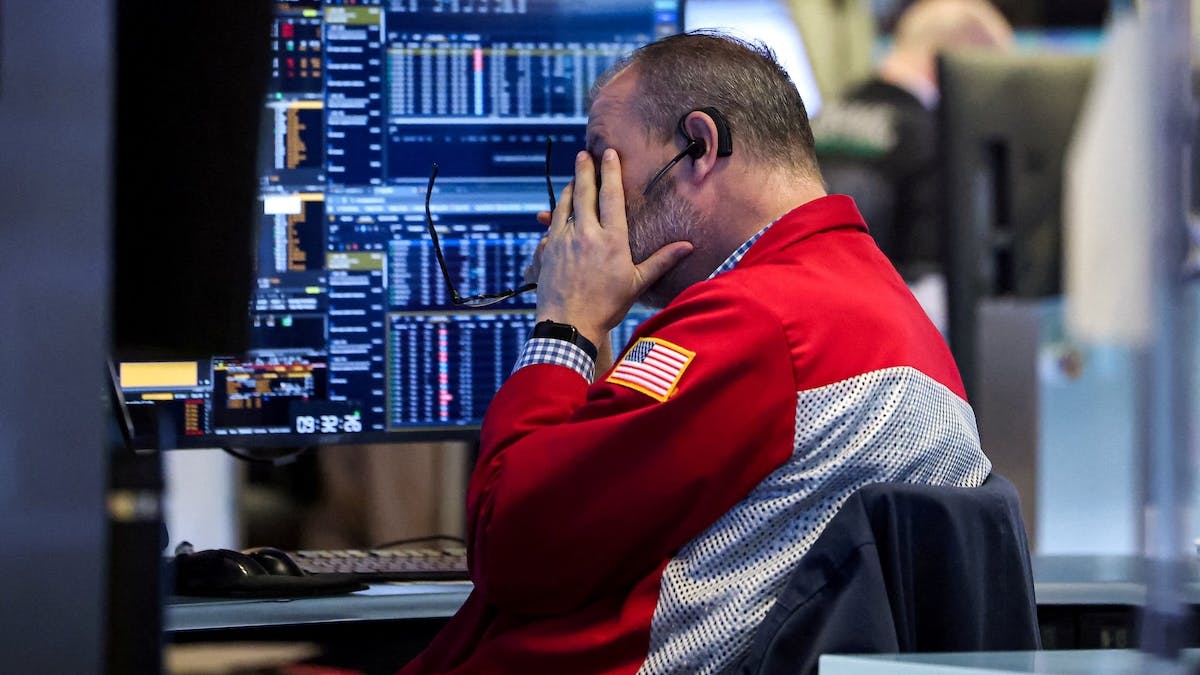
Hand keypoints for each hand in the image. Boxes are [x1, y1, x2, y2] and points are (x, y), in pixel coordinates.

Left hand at [534, 149, 692, 345]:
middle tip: (584, 154)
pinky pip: (552, 224)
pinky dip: (557, 212)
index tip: (609, 154)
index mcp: (611, 239)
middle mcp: (586, 233)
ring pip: (565, 204)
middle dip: (585, 170)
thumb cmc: (607, 307)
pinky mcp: (548, 250)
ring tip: (574, 178)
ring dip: (570, 188)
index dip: (610, 172)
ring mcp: (563, 240)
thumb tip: (688, 246)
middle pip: (584, 192)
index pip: (611, 196)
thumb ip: (661, 260)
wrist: (569, 325)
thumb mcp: (637, 283)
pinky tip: (558, 210)